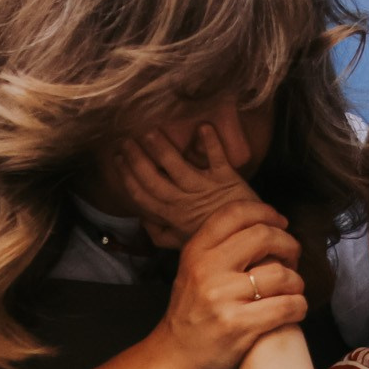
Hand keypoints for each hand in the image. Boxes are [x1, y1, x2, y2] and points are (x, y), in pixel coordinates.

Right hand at [120, 123, 265, 248]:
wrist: (250, 236)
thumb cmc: (216, 236)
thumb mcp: (184, 241)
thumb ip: (162, 233)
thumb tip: (143, 221)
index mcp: (172, 216)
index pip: (142, 195)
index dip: (127, 176)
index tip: (117, 158)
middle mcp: (185, 202)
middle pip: (153, 179)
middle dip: (137, 159)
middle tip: (127, 140)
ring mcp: (205, 189)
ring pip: (178, 166)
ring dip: (163, 148)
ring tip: (151, 132)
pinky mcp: (227, 179)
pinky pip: (217, 158)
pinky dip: (211, 143)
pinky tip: (203, 127)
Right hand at [152, 199, 307, 368]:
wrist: (174, 361)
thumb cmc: (191, 317)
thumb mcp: (192, 273)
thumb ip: (219, 250)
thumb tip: (264, 228)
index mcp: (196, 252)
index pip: (235, 213)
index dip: (266, 212)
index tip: (281, 223)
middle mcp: (207, 270)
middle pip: (264, 236)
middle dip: (289, 245)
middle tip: (293, 258)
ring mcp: (222, 298)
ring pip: (281, 273)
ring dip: (296, 282)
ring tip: (292, 291)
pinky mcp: (239, 325)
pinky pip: (286, 306)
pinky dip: (299, 307)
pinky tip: (294, 310)